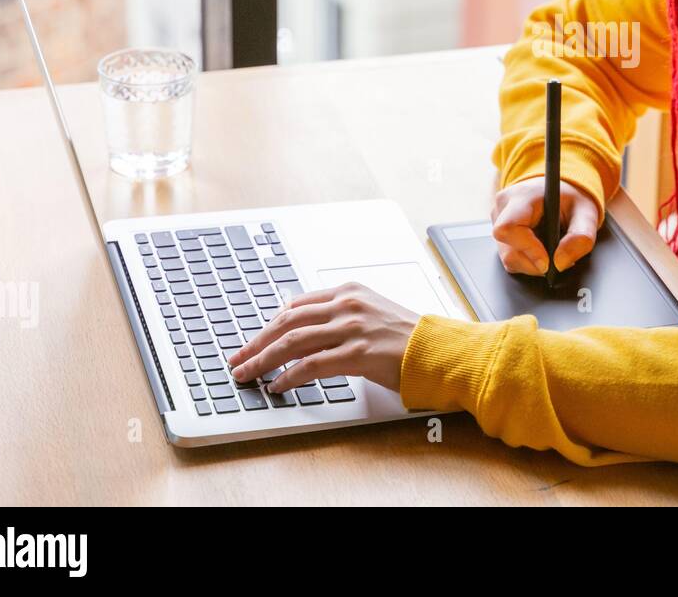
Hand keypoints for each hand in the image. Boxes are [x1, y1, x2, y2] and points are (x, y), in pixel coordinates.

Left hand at [227, 283, 419, 393]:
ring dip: (263, 360)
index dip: (269, 325)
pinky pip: (311, 365)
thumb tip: (307, 329)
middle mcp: (348, 305)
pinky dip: (288, 377)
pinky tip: (277, 386)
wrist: (439, 349)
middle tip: (238, 358)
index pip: (297, 305)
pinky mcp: (357, 353)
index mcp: (350, 291)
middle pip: (287, 321)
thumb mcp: (373, 313)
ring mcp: (352, 328)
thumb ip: (342, 315)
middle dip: (257, 342)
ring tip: (247, 374)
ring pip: (292, 342)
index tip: (254, 340)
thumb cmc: (409, 337)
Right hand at [491, 177, 598, 274]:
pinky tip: (542, 251)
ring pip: (508, 258)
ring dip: (533, 264)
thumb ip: (581, 237)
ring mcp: (498, 221)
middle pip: (508, 250)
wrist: (562, 192)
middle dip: (535, 263)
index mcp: (521, 196)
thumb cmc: (571, 199)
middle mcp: (503, 207)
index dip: (527, 250)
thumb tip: (560, 262)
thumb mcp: (587, 213)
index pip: (508, 228)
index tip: (548, 262)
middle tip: (557, 259)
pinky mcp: (501, 234)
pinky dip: (528, 261)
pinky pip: (510, 258)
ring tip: (552, 252)